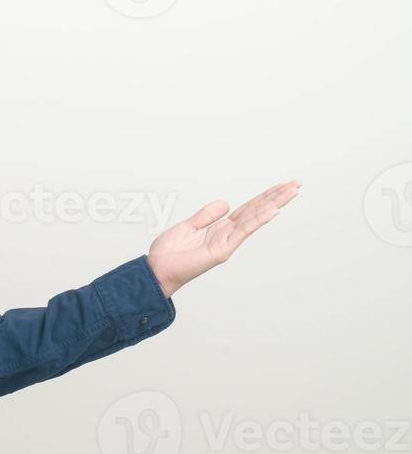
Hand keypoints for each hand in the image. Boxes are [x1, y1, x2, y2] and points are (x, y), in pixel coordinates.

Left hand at [146, 179, 301, 296]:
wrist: (157, 269)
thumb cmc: (169, 253)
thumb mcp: (188, 226)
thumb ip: (207, 215)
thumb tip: (226, 202)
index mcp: (220, 228)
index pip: (247, 209)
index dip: (264, 197)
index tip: (281, 185)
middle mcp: (227, 234)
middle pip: (256, 211)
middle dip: (276, 197)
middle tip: (297, 184)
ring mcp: (227, 242)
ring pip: (255, 218)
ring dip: (274, 203)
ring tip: (292, 191)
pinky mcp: (222, 250)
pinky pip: (243, 231)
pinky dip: (258, 220)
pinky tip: (273, 210)